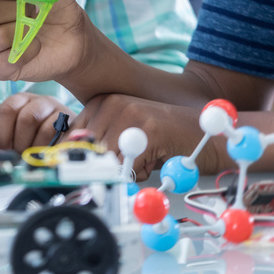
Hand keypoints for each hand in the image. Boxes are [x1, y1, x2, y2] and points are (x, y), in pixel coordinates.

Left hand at [0, 93, 70, 151]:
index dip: (3, 133)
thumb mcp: (4, 131)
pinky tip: (45, 155)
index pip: (8, 109)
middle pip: (28, 119)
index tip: (3, 149)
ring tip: (32, 156)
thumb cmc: (24, 137)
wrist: (55, 142)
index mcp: (19, 100)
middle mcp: (39, 102)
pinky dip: (51, 150)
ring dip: (37, 149)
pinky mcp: (73, 126)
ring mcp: (58, 112)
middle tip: (20, 154)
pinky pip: (64, 140)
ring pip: (46, 129)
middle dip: (21, 143)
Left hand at [75, 93, 216, 179]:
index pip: (72, 135)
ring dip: (126, 169)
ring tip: (145, 157)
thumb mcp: (123, 135)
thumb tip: (68, 159)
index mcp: (101, 102)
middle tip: (133, 158)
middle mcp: (111, 102)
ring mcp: (130, 113)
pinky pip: (130, 165)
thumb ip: (97, 142)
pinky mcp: (148, 129)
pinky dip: (141, 172)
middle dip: (108, 165)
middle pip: (88, 149)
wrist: (205, 135)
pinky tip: (156, 158)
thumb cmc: (162, 140)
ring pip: (107, 159)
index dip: (84, 157)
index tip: (97, 164)